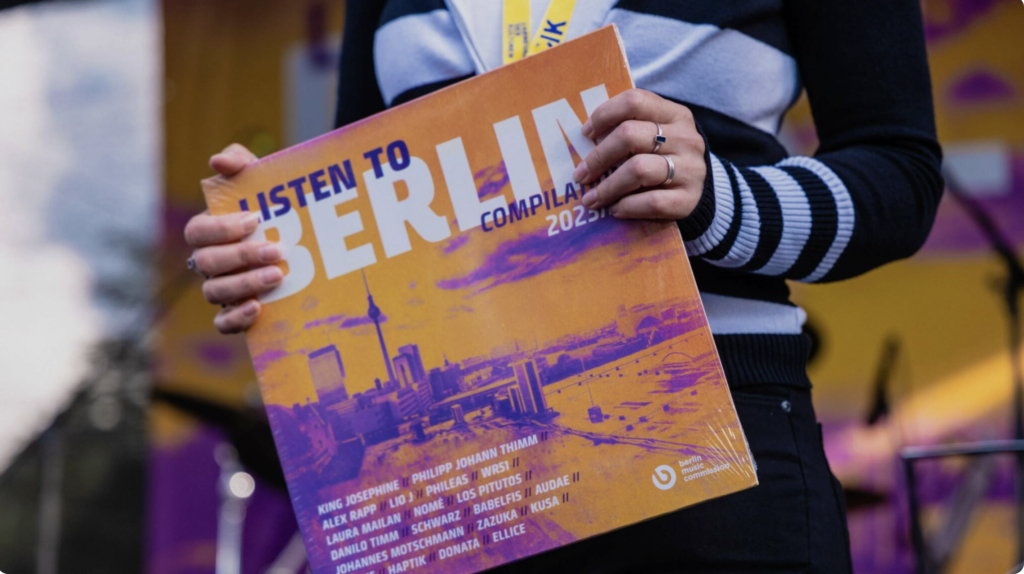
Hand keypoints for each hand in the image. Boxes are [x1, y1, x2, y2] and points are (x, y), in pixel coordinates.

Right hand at [184, 143, 282, 333]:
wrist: (306, 243)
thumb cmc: (275, 209)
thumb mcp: (262, 182)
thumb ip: (240, 164)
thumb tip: (218, 161)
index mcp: (209, 232)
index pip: (197, 231)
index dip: (221, 228)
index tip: (254, 220)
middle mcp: (210, 262)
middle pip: (207, 263)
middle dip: (241, 257)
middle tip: (277, 251)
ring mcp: (220, 289)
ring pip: (215, 292)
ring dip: (245, 284)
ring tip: (277, 276)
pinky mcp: (235, 313)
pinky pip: (223, 323)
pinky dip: (236, 318)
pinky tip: (259, 308)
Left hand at [575, 89, 705, 219]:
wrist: (701, 190)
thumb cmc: (665, 158)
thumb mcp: (656, 135)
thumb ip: (629, 129)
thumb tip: (585, 140)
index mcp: (675, 114)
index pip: (635, 101)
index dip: (604, 115)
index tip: (586, 134)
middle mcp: (686, 138)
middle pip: (631, 136)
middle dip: (598, 157)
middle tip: (581, 175)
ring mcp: (690, 168)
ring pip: (638, 170)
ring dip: (607, 187)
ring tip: (591, 199)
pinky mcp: (689, 199)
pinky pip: (652, 202)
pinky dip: (627, 207)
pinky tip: (615, 209)